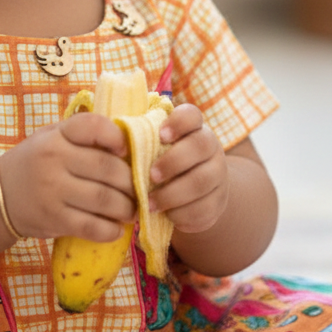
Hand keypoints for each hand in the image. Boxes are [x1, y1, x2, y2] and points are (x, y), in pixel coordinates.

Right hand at [0, 113, 135, 240]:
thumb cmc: (36, 162)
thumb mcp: (53, 138)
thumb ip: (84, 137)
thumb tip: (132, 145)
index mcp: (57, 135)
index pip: (93, 126)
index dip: (117, 136)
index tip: (126, 150)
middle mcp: (54, 160)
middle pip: (108, 168)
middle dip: (132, 181)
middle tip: (139, 189)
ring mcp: (53, 191)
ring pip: (104, 199)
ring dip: (127, 208)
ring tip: (131, 210)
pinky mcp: (53, 219)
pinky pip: (92, 226)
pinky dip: (111, 230)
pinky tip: (116, 229)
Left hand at [148, 104, 228, 233]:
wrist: (193, 194)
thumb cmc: (162, 165)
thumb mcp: (154, 149)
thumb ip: (141, 140)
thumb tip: (112, 135)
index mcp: (193, 128)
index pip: (191, 115)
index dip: (178, 123)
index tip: (160, 136)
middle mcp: (211, 147)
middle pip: (200, 146)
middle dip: (173, 161)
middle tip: (151, 176)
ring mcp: (218, 174)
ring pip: (202, 181)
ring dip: (173, 194)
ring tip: (150, 202)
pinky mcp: (218, 202)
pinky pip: (204, 207)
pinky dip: (182, 214)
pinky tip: (166, 215)